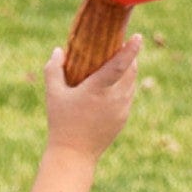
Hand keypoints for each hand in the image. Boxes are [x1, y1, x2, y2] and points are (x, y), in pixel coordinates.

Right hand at [41, 36, 140, 162]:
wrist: (75, 155)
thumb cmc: (61, 122)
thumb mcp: (53, 94)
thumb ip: (53, 69)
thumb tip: (59, 50)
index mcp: (98, 90)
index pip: (119, 65)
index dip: (130, 50)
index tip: (138, 36)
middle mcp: (115, 99)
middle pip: (130, 71)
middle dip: (130, 56)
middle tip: (123, 43)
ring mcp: (122, 109)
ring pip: (132, 83)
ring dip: (129, 70)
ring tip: (120, 60)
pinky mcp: (124, 118)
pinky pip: (128, 96)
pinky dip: (125, 85)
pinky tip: (115, 82)